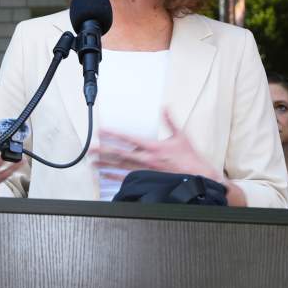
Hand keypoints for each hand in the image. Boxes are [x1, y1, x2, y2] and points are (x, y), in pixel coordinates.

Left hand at [94, 111, 220, 181]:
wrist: (197, 177)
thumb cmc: (189, 158)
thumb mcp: (180, 136)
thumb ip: (170, 121)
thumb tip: (165, 108)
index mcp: (153, 147)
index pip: (129, 139)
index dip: (113, 134)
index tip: (102, 131)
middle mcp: (146, 160)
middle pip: (120, 154)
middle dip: (103, 150)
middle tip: (90, 148)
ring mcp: (144, 171)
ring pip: (120, 166)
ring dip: (105, 164)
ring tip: (92, 161)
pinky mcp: (146, 179)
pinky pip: (127, 179)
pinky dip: (114, 177)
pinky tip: (104, 175)